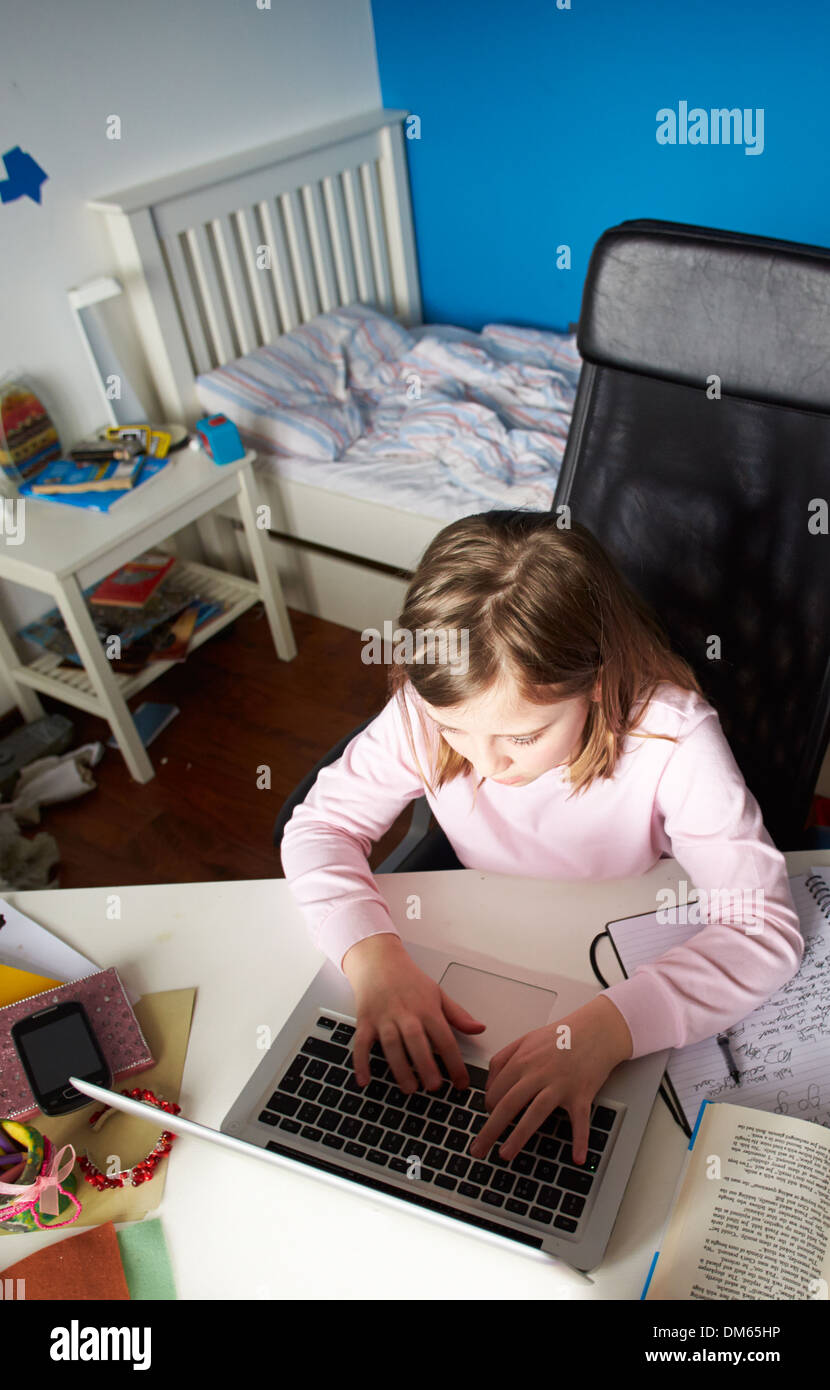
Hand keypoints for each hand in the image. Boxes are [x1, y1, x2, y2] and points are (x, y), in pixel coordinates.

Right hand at [342, 932, 486, 1091]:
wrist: (378, 960)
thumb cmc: (408, 978)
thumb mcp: (437, 993)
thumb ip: (458, 1014)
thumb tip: (479, 1028)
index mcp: (427, 1008)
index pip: (445, 1039)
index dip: (455, 1063)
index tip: (462, 1082)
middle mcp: (406, 1013)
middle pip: (417, 1042)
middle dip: (426, 1066)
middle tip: (434, 1087)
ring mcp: (384, 1018)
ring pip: (391, 1045)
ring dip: (400, 1068)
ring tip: (409, 1088)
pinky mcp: (365, 1021)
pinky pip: (361, 1044)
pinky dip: (361, 1062)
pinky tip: (365, 1080)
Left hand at [468, 995, 632, 1165]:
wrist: (596, 1030)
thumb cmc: (561, 1036)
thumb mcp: (525, 1040)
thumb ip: (503, 1060)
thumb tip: (488, 1086)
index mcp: (522, 1060)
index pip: (496, 1090)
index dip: (488, 1108)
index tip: (487, 1118)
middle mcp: (538, 1073)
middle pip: (508, 1104)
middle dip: (490, 1130)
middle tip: (478, 1149)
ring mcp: (560, 1085)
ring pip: (535, 1114)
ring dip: (518, 1137)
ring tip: (505, 1154)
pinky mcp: (581, 1094)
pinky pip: (580, 1121)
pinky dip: (580, 1140)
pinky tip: (577, 1158)